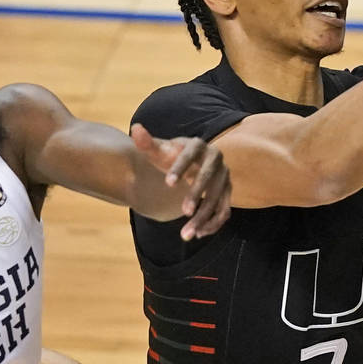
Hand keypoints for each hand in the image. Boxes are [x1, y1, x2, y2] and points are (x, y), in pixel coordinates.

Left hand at [131, 123, 231, 240]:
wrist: (189, 164)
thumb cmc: (171, 156)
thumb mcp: (158, 150)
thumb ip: (146, 142)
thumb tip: (135, 128)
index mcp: (198, 145)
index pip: (190, 155)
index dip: (180, 168)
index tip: (167, 183)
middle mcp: (216, 158)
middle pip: (208, 178)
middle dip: (196, 195)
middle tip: (183, 212)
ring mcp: (224, 176)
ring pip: (218, 199)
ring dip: (204, 217)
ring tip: (186, 235)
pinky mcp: (227, 192)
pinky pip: (224, 210)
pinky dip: (213, 224)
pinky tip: (198, 233)